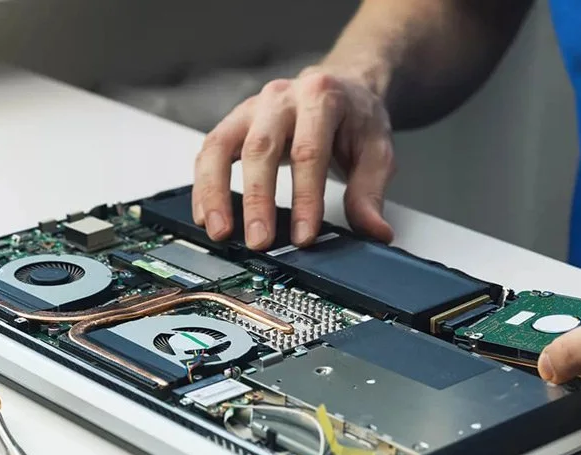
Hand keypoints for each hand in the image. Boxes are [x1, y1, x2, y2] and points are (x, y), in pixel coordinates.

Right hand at [192, 68, 396, 249]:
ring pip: (221, 146)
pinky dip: (203, 186)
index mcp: (320, 96)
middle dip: (257, 200)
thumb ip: (370, 191)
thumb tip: (375, 231)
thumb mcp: (377, 150)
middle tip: (259, 241)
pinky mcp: (233, 123)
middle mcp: (280, 97)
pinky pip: (208, 152)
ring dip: (215, 193)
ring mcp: (251, 108)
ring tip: (220, 231)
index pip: (309, 151)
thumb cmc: (354, 118)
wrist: (339, 86)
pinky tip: (205, 215)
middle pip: (261, 148)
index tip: (303, 235)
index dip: (305, 197)